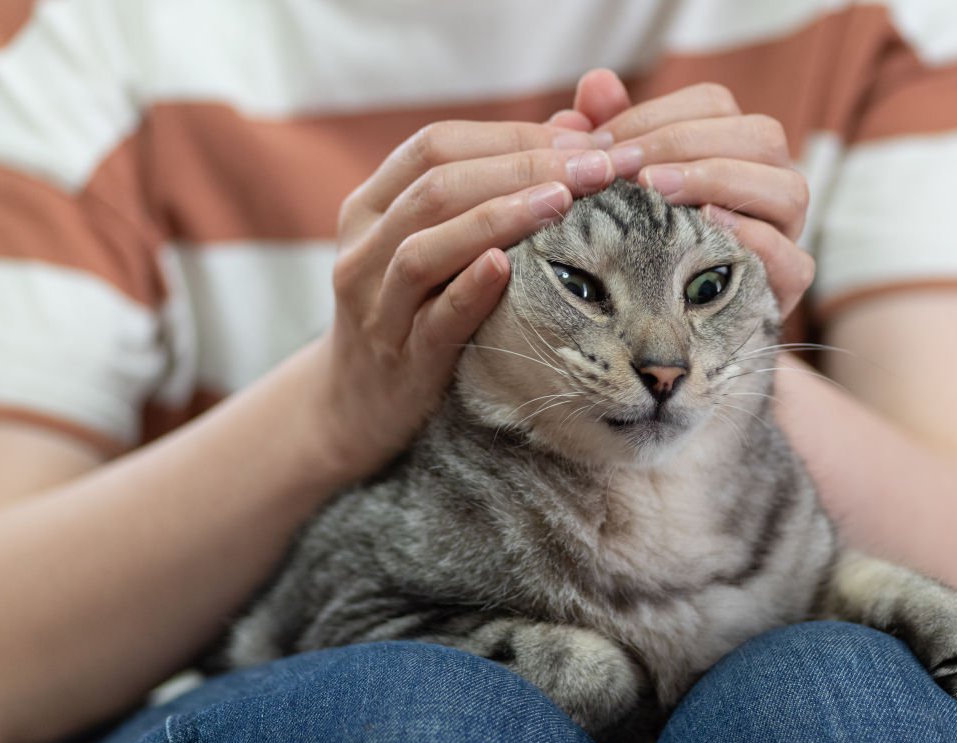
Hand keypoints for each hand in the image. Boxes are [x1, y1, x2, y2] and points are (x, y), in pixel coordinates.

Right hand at [311, 121, 617, 478]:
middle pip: (436, 186)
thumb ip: (497, 181)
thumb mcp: (442, 242)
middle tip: (597, 167)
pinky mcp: (401, 359)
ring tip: (563, 202)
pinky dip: (470, 289)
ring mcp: (376, 306)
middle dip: (522, 168)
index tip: (585, 140)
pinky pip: (433, 319)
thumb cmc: (416, 309)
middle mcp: (364, 248)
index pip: (436, 145)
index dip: (512, 136)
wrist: (359, 403)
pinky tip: (507, 265)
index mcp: (371, 205)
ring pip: (424, 247)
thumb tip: (577, 125)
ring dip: (498, 218)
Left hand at [551, 70, 814, 315]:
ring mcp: (786, 236)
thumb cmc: (629, 245)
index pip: (714, 105)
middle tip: (625, 169)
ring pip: (788, 189)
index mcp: (731, 150)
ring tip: (657, 192)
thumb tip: (595, 84)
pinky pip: (793, 259)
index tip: (601, 145)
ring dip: (719, 182)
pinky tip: (704, 228)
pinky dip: (753, 240)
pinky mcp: (786, 287)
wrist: (653, 334)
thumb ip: (606, 137)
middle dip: (685, 144)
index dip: (657, 116)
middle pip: (760, 136)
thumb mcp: (610, 189)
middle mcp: (768, 186)